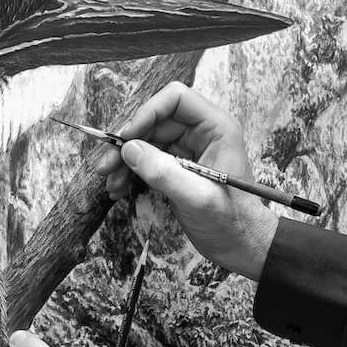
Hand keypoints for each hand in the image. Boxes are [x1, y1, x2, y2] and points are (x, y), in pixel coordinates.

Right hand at [92, 81, 279, 280]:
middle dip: (127, 142)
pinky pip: (145, 159)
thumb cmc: (232, 222)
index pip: (175, 99)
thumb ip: (164, 173)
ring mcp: (186, 150)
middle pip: (153, 120)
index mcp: (216, 129)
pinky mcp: (175, 167)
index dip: (147, 112)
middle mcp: (201, 133)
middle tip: (106, 165)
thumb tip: (129, 150)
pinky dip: (128, 172)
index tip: (125, 137)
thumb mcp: (198, 198)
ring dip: (123, 160)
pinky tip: (118, 190)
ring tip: (110, 184)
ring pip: (144, 140)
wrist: (240, 246)